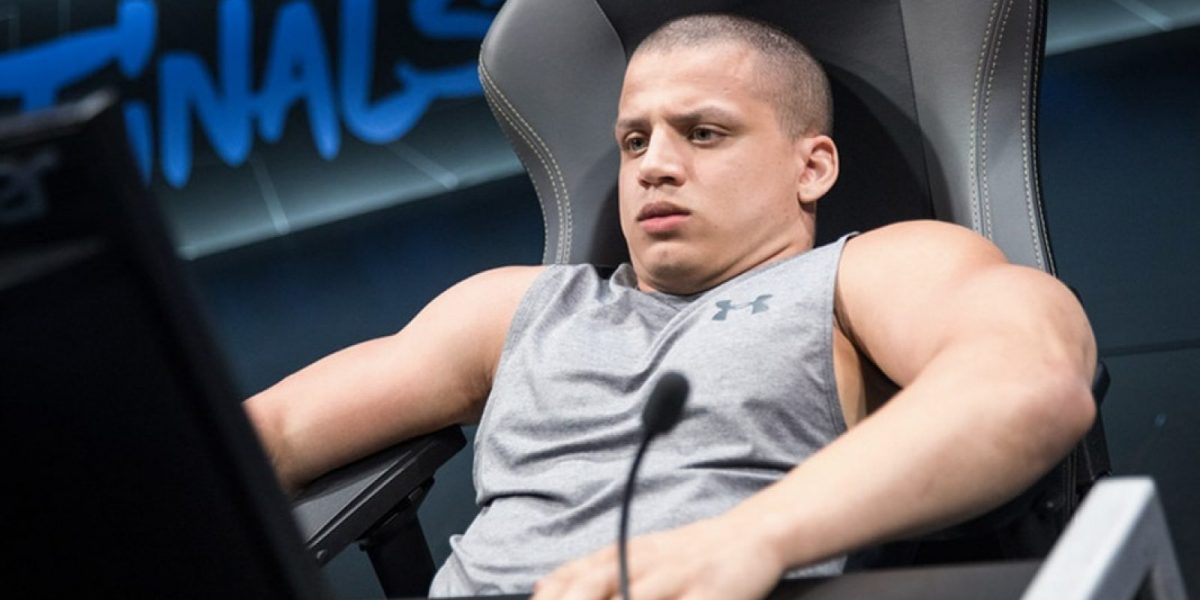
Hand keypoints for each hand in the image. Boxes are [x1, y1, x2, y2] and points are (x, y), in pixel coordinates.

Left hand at [530, 514, 784, 599]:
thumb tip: (541, 587)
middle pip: (592, 586)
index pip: (572, 577)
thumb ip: (590, 570)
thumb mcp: (635, 551)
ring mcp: (674, 580)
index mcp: (621, 554)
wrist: (749, 535)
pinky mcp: (707, 595)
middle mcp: (642, 564)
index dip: (550, 595)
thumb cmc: (687, 553)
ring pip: (631, 597)